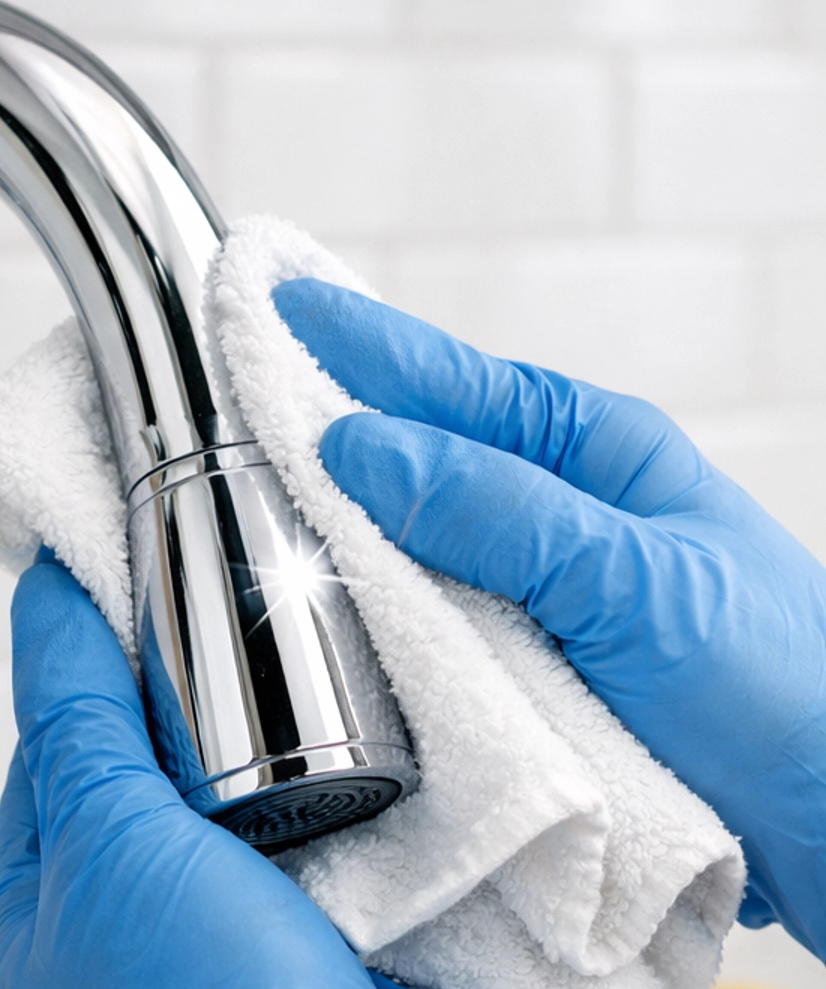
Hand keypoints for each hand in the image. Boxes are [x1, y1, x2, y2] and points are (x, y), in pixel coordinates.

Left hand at [0, 556, 636, 988]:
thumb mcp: (108, 845)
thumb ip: (76, 718)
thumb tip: (43, 598)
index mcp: (42, 926)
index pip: (49, 757)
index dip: (85, 666)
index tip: (134, 574)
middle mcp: (130, 944)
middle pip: (150, 776)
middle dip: (192, 700)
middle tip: (236, 605)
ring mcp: (235, 955)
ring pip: (244, 806)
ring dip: (279, 743)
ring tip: (312, 656)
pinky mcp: (333, 955)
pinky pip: (327, 844)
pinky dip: (347, 794)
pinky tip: (374, 737)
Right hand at [282, 279, 825, 961]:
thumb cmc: (782, 685)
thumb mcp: (630, 580)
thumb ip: (495, 512)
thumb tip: (360, 448)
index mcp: (599, 457)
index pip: (450, 379)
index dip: (352, 341)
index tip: (263, 300)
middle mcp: (565, 521)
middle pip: (419, 460)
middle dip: (325, 427)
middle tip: (220, 393)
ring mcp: (545, 604)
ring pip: (416, 555)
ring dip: (341, 537)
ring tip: (241, 500)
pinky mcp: (534, 688)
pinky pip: (432, 642)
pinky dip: (377, 630)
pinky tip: (323, 631)